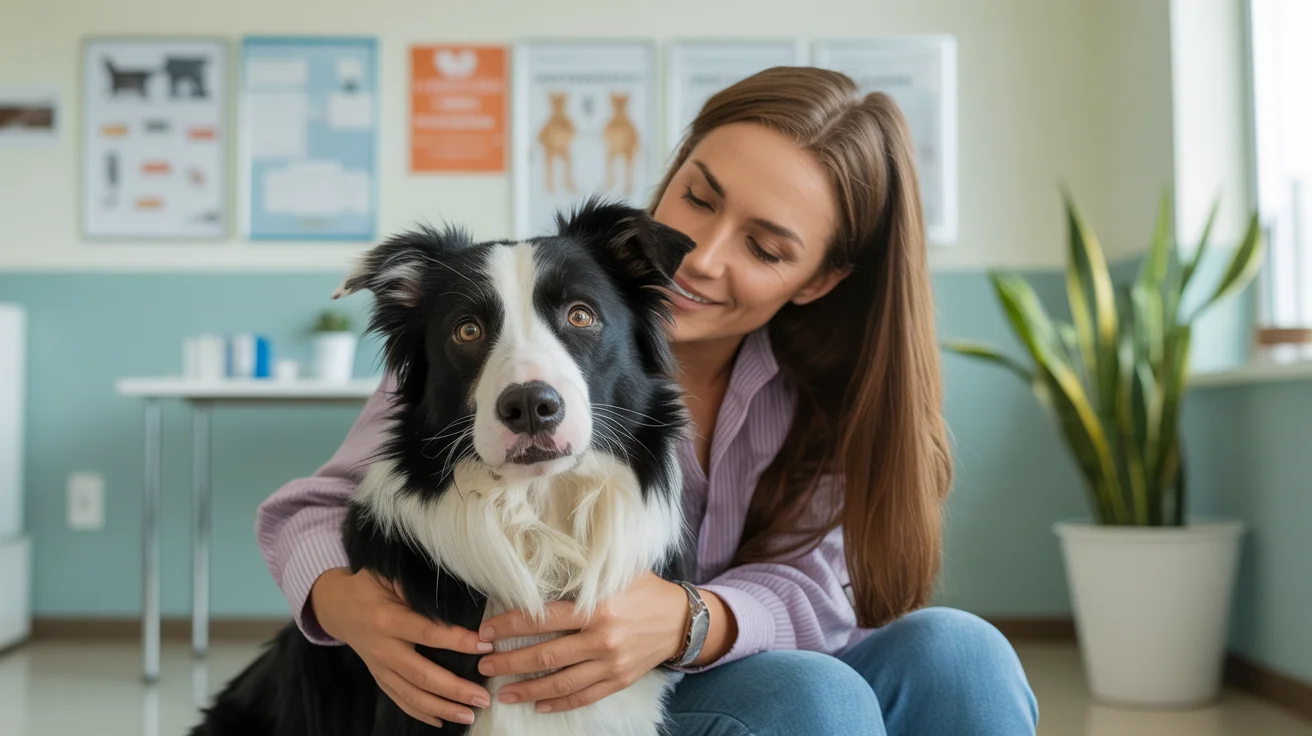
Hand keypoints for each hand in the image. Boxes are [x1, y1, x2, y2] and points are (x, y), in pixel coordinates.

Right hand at [309, 567, 493, 727]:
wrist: (338, 607)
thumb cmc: (370, 586)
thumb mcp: (388, 575)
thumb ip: (414, 585)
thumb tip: (450, 590)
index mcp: (388, 620)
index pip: (428, 633)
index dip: (457, 641)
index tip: (485, 646)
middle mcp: (383, 648)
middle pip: (422, 675)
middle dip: (455, 689)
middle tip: (483, 697)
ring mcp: (380, 668)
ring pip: (411, 695)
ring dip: (442, 708)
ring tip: (470, 716)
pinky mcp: (379, 678)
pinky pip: (400, 700)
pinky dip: (421, 713)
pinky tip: (442, 721)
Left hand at [476, 572, 717, 712]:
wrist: (683, 619)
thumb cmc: (645, 590)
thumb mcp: (617, 572)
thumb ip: (583, 573)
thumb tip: (541, 565)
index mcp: (597, 608)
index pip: (542, 619)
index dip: (509, 626)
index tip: (486, 631)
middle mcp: (601, 639)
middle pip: (545, 656)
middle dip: (509, 661)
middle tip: (484, 663)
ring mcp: (610, 664)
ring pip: (560, 683)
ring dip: (528, 690)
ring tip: (503, 692)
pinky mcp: (619, 680)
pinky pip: (584, 696)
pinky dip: (560, 703)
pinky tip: (540, 706)